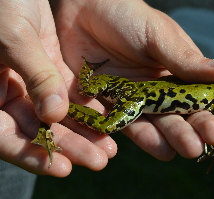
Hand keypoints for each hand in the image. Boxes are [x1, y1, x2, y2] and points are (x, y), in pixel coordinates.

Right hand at [0, 0, 116, 175]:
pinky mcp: (51, 71)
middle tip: (99, 160)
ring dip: (83, 132)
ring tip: (109, 148)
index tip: (63, 168)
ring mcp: (32, 85)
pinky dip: (86, 108)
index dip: (33, 155)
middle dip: (70, 147)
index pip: (6, 136)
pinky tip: (105, 120)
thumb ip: (34, 76)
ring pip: (58, 117)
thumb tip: (54, 115)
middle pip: (39, 131)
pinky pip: (70, 96)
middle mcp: (8, 95)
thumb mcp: (12, 38)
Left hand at [51, 0, 213, 160]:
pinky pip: (126, 126)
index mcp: (179, 74)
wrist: (85, 11)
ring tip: (185, 149)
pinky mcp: (111, 107)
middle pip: (183, 116)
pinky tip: (159, 149)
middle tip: (209, 140)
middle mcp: (161, 93)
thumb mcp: (159, 35)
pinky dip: (140, 139)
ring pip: (158, 126)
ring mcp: (136, 102)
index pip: (206, 94)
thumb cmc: (128, 17)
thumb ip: (186, 58)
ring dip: (173, 139)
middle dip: (198, 129)